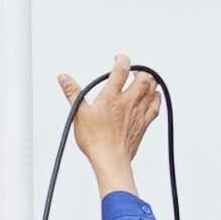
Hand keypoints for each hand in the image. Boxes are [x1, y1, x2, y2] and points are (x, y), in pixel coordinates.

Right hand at [64, 60, 159, 189]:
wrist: (110, 160)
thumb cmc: (95, 140)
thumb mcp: (79, 114)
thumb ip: (72, 93)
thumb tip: (64, 78)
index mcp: (111, 98)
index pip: (121, 70)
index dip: (122, 60)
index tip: (119, 59)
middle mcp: (127, 102)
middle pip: (143, 78)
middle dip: (140, 71)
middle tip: (133, 71)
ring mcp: (138, 112)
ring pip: (152, 90)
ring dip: (150, 81)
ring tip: (143, 78)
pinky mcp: (143, 123)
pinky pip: (156, 106)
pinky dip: (157, 97)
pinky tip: (155, 94)